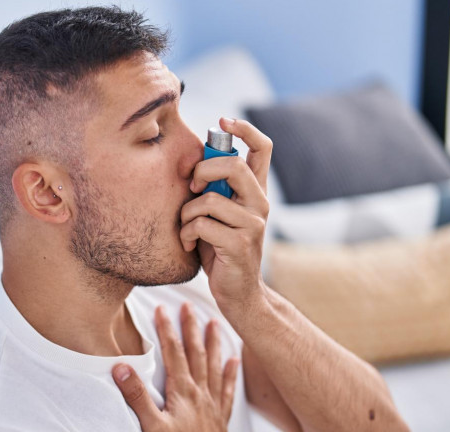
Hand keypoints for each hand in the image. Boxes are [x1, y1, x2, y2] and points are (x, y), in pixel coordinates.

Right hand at [112, 302, 239, 431]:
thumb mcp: (151, 427)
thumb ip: (136, 396)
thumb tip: (121, 367)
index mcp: (183, 393)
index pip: (174, 353)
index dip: (168, 329)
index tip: (163, 307)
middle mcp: (201, 395)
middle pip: (196, 354)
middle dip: (191, 328)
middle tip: (190, 305)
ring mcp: (213, 407)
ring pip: (214, 367)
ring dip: (214, 343)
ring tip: (216, 323)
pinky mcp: (220, 421)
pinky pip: (227, 390)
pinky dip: (230, 373)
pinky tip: (234, 361)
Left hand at [180, 117, 272, 314]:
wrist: (238, 294)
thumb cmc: (220, 250)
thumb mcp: (217, 214)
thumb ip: (213, 189)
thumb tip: (192, 161)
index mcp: (256, 191)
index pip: (264, 148)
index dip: (245, 128)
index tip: (223, 120)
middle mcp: (260, 203)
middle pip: (232, 165)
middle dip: (202, 170)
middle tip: (191, 187)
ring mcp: (253, 224)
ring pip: (209, 199)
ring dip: (186, 213)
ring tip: (185, 227)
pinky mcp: (240, 245)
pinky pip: (201, 225)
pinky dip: (185, 233)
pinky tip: (187, 244)